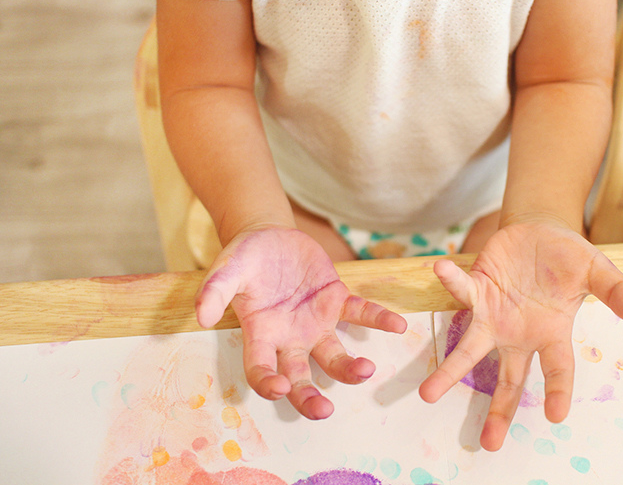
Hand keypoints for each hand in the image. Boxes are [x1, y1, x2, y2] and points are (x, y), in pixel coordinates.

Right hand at [195, 227, 407, 419]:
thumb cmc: (244, 258)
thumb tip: (200, 315)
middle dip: (309, 397)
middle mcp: (289, 338)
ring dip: (350, 368)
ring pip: (334, 355)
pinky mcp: (336, 300)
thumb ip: (215, 290)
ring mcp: (316, 322)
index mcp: (260, 334)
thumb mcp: (226, 268)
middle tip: (325, 410)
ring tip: (366, 370)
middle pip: (299, 378)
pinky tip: (397, 326)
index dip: (267, 383)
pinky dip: (378, 319)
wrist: (269, 236)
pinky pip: (360, 313)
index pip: (260, 369)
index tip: (277, 389)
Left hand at [418, 215, 622, 450]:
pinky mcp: (477, 289)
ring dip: (449, 371)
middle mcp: (519, 334)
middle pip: (507, 379)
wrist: (540, 231)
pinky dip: (451, 281)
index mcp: (551, 334)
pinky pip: (461, 290)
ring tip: (428, 394)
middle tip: (488, 444)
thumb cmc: (569, 258)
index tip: (555, 415)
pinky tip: (441, 269)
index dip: (557, 391)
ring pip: (469, 350)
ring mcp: (493, 315)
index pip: (557, 369)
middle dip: (498, 410)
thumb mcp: (597, 270)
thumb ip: (614, 289)